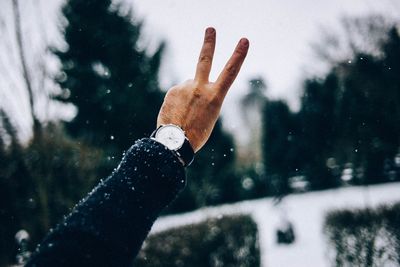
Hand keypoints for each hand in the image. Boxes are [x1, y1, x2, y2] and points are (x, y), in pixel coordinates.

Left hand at [157, 27, 248, 151]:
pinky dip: (179, 101)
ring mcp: (184, 88)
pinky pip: (178, 93)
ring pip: (189, 86)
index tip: (244, 41)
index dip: (238, 55)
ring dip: (188, 96)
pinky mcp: (172, 90)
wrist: (175, 142)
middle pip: (205, 60)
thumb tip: (191, 83)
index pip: (230, 72)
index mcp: (215, 97)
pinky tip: (177, 113)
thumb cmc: (196, 133)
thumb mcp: (210, 115)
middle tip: (211, 29)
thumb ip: (204, 96)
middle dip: (209, 43)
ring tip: (185, 113)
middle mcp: (200, 88)